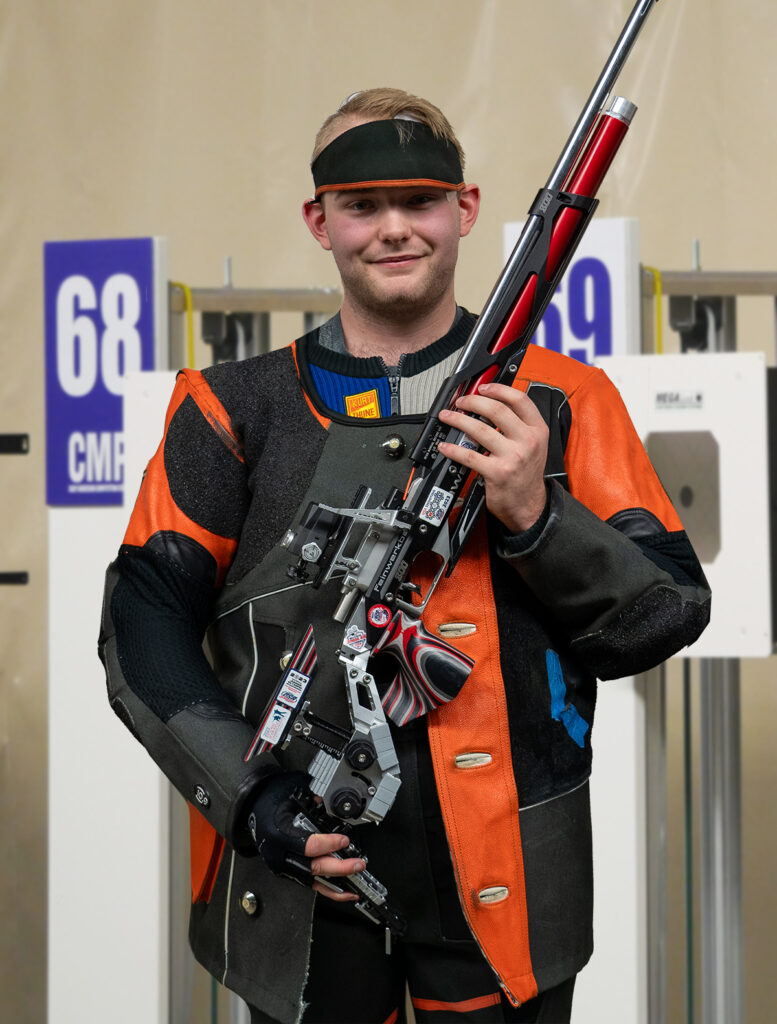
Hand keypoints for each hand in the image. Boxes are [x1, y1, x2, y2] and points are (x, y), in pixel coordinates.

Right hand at [246, 772, 364, 901]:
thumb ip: (310, 802)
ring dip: (336, 884)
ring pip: (313, 881)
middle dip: (339, 868)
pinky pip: (309, 884)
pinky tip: (343, 891)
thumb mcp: (289, 797)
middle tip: (357, 864)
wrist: (251, 811)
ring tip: (355, 887)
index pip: (308, 846)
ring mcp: (283, 867)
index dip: (328, 844)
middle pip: (313, 867)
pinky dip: (327, 889)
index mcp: (279, 836)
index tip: (344, 841)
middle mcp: (280, 856)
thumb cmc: (267, 804)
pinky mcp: (287, 872)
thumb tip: (327, 802)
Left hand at [437, 382, 548, 533]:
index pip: (519, 399)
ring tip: (448, 417)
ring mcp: (513, 457)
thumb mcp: (534, 444)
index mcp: (538, 430)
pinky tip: (445, 447)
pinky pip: (469, 455)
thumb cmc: (527, 474)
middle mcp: (527, 441)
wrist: (529, 504)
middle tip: (461, 402)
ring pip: (479, 429)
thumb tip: (491, 404)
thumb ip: (519, 424)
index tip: (483, 387)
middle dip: (473, 401)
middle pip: (496, 409)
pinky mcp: (498, 472)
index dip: (498, 389)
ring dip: (458, 420)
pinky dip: (453, 449)